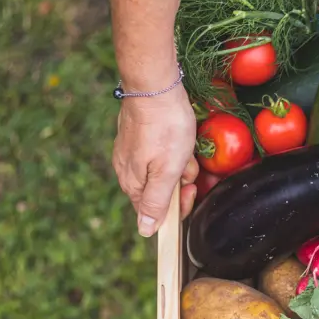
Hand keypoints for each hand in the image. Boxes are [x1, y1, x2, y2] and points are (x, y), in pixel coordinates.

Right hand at [112, 84, 199, 236]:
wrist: (154, 87)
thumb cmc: (165, 130)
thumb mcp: (166, 172)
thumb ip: (155, 203)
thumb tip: (145, 231)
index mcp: (133, 185)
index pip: (155, 213)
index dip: (178, 206)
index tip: (190, 189)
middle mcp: (127, 172)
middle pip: (161, 192)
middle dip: (180, 181)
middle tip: (187, 163)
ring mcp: (131, 154)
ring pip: (163, 171)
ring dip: (179, 163)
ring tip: (183, 146)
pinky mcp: (138, 138)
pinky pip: (160, 154)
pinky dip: (174, 149)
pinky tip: (178, 138)